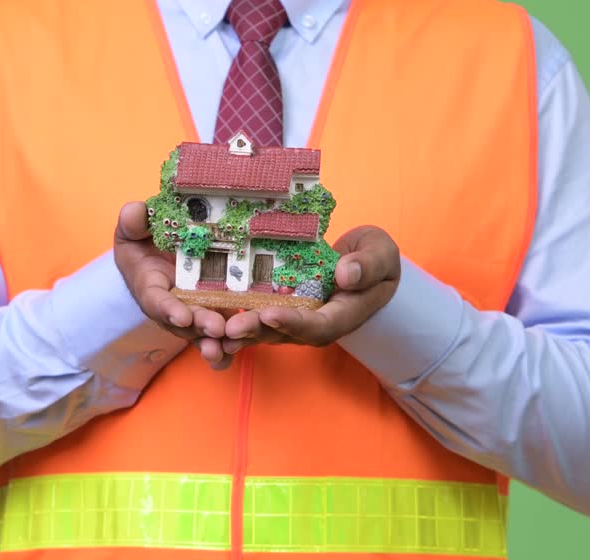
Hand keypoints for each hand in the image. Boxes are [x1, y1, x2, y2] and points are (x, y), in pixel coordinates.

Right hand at [113, 202, 230, 366]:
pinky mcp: (214, 310)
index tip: (180, 316)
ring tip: (227, 348)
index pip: (157, 300)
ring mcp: (194, 311)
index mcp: (150, 286)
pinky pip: (221, 330)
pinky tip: (238, 350)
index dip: (168, 309)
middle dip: (200, 326)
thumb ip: (134, 221)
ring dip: (215, 341)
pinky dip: (227, 345)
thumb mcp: (134, 227)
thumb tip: (134, 212)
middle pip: (185, 321)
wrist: (159, 251)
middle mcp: (172, 305)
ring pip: (203, 331)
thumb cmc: (143, 240)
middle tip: (216, 329)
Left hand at [222, 225, 400, 352]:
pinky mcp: (280, 312)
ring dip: (239, 331)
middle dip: (256, 330)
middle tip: (229, 327)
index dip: (292, 322)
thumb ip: (368, 265)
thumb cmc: (374, 259)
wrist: (365, 265)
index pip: (316, 326)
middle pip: (284, 333)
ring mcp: (295, 321)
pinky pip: (256, 321)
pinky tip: (208, 321)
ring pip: (265, 331)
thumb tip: (345, 274)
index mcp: (341, 315)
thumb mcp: (381, 255)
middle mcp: (315, 324)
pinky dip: (233, 323)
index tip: (270, 313)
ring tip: (212, 329)